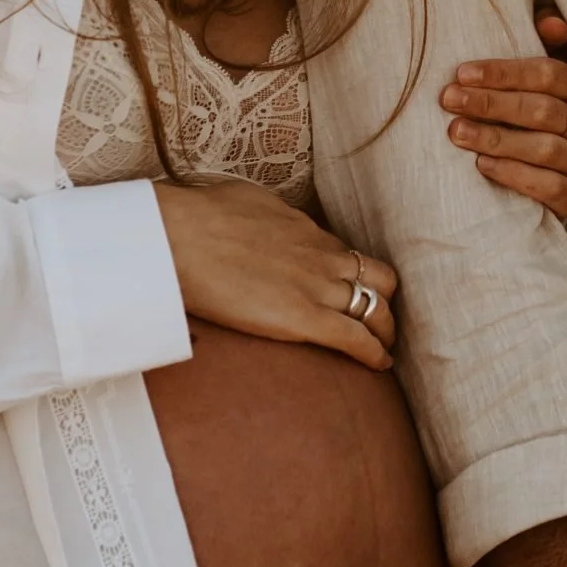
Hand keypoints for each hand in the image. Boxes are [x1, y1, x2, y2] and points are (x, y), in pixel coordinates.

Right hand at [151, 179, 396, 368]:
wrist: (181, 236)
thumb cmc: (199, 215)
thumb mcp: (244, 201)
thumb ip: (261, 218)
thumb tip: (255, 222)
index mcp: (305, 230)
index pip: (345, 254)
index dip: (353, 275)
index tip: (350, 289)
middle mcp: (321, 256)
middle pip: (378, 278)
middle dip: (384, 299)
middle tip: (380, 320)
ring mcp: (316, 287)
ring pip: (375, 308)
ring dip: (384, 329)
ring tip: (384, 347)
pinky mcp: (304, 318)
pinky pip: (355, 338)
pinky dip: (373, 353)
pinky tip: (380, 365)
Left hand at [440, 0, 566, 221]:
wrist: (541, 189)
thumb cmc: (530, 124)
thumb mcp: (534, 84)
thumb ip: (540, 45)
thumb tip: (552, 22)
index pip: (549, 74)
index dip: (505, 72)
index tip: (462, 73)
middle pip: (543, 110)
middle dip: (491, 103)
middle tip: (449, 100)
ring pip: (546, 148)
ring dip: (496, 138)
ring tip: (457, 133)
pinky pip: (550, 187)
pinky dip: (514, 174)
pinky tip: (482, 165)